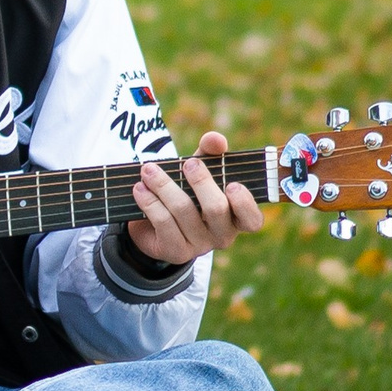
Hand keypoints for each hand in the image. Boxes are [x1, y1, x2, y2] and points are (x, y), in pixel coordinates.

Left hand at [128, 130, 263, 265]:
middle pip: (216, 209)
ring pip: (183, 211)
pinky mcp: (175, 251)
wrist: (152, 225)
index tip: (233, 184)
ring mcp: (199, 246)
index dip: (245, 204)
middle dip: (201, 182)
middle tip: (187, 163)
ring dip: (164, 186)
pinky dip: (149, 202)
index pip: (252, 220)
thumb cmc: (187, 192)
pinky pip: (163, 222)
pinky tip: (139, 188)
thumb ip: (210, 154)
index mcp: (237, 219)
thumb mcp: (200, 172)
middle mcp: (222, 235)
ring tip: (148, 170)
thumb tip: (215, 139)